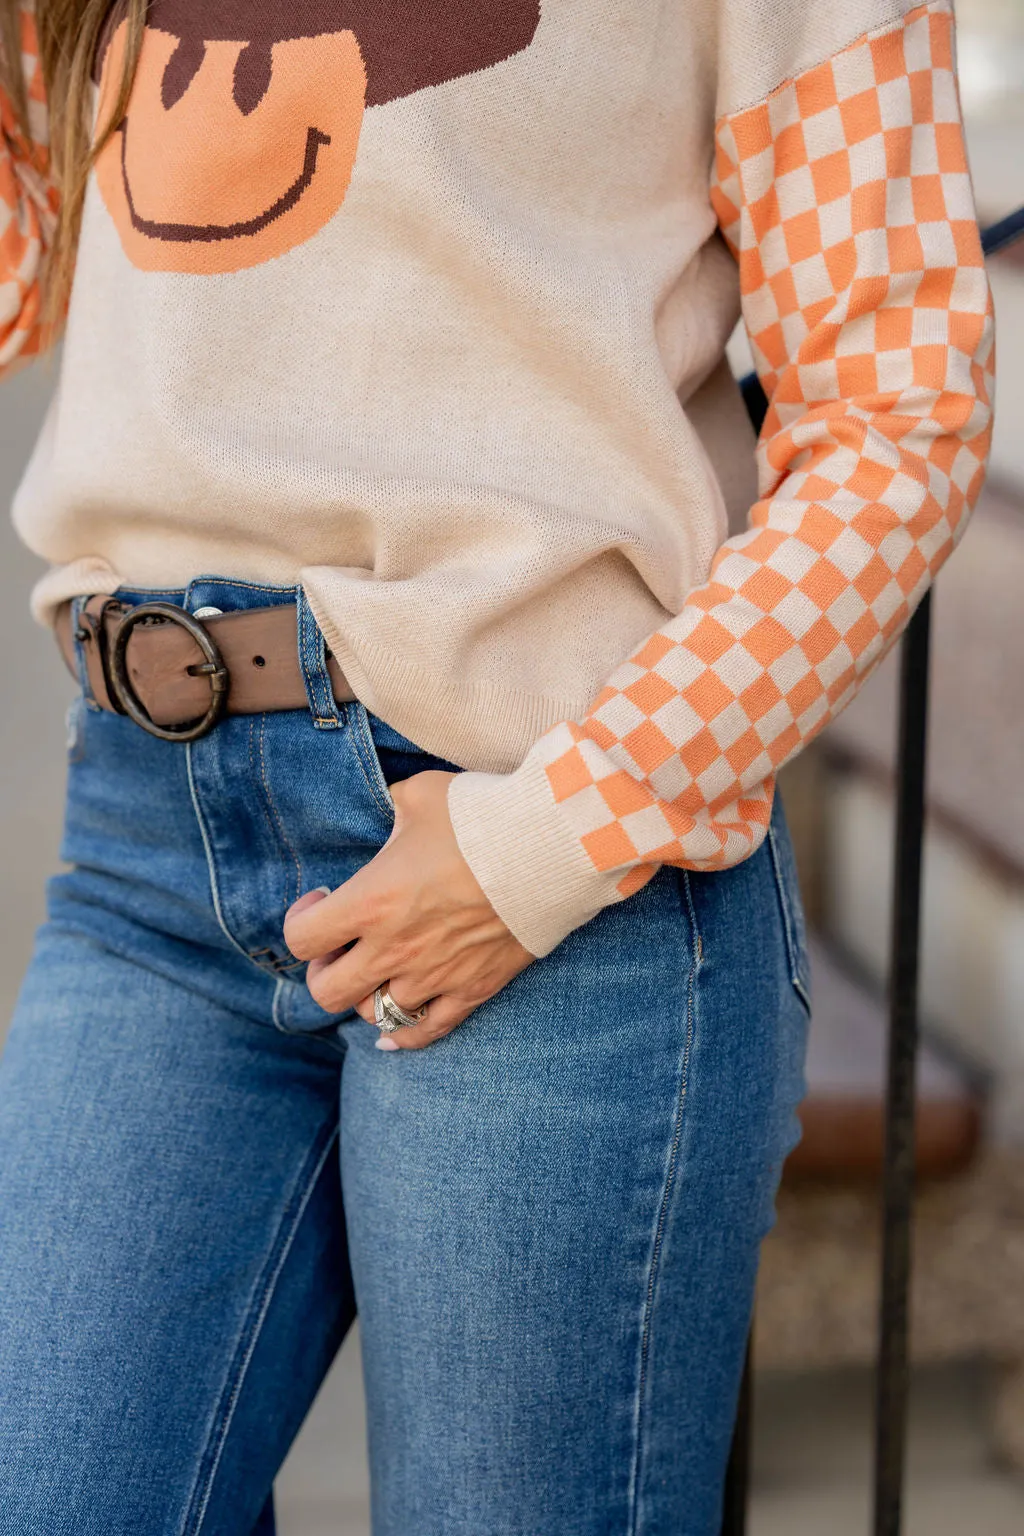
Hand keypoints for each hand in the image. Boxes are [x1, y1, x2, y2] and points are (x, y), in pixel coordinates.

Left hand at [283, 771, 533, 1049]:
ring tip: (378, 970)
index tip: (321, 901)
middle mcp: (395, 949)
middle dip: (324, 970)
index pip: (302, 938)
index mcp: (372, 902)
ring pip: (374, 1014)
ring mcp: (435, 976)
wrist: (552, 848)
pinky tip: (393, 1034)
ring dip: (367, 994)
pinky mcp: (473, 989)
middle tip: (340, 945)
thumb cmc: (482, 816)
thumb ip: (393, 809)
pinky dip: (404, 1036)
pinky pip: (427, 1030)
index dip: (302, 920)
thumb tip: (393, 814)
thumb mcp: (421, 795)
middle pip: (327, 992)